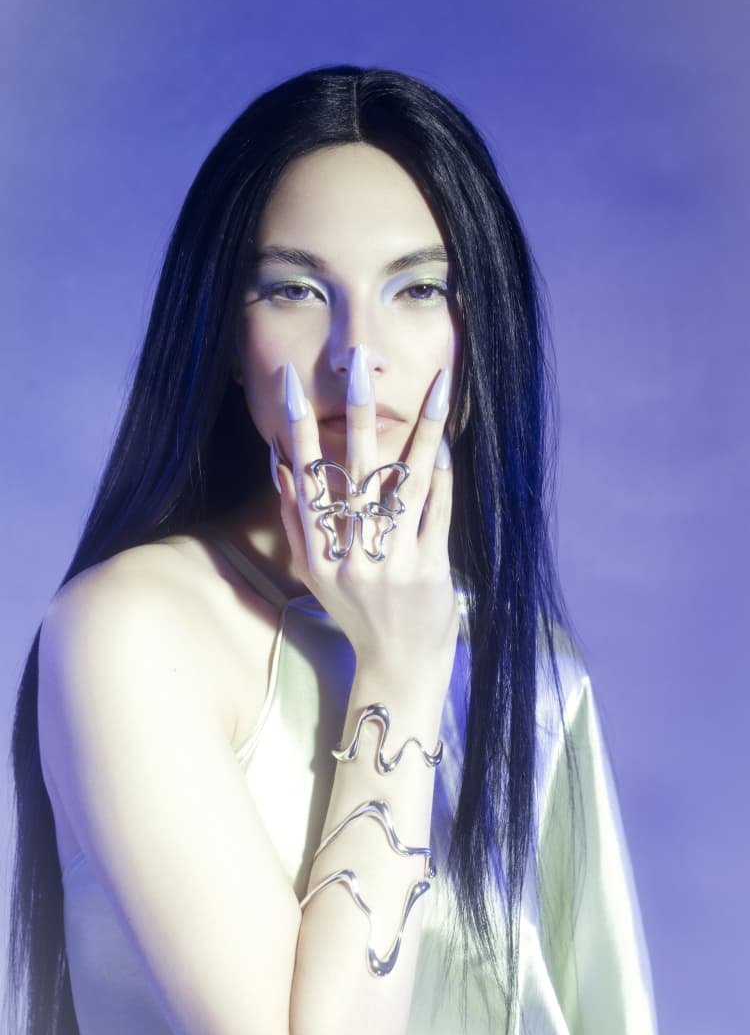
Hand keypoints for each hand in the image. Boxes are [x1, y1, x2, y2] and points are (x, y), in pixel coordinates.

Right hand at [276, 349, 458, 679]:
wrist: (399, 666)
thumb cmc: (357, 614)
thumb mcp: (315, 573)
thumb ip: (296, 521)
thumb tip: (280, 463)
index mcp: (318, 555)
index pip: (306, 480)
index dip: (298, 430)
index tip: (292, 385)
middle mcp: (351, 558)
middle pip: (354, 474)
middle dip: (357, 415)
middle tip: (358, 368)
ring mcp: (392, 565)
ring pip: (405, 485)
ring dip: (422, 432)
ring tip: (436, 387)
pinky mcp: (430, 571)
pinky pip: (437, 513)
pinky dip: (442, 477)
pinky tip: (446, 441)